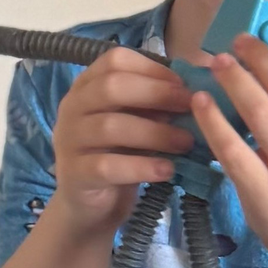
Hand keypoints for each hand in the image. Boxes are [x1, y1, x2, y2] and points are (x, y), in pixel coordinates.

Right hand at [50, 48, 191, 233]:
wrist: (92, 206)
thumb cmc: (121, 155)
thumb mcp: (139, 122)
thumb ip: (157, 104)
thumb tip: (199, 87)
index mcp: (87, 86)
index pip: (114, 61)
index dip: (152, 69)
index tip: (183, 84)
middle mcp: (72, 107)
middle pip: (111, 87)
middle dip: (156, 94)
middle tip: (190, 107)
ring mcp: (69, 140)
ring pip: (111, 127)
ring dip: (156, 133)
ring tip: (186, 143)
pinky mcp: (75, 174)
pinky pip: (108, 166)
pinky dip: (142, 167)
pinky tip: (167, 170)